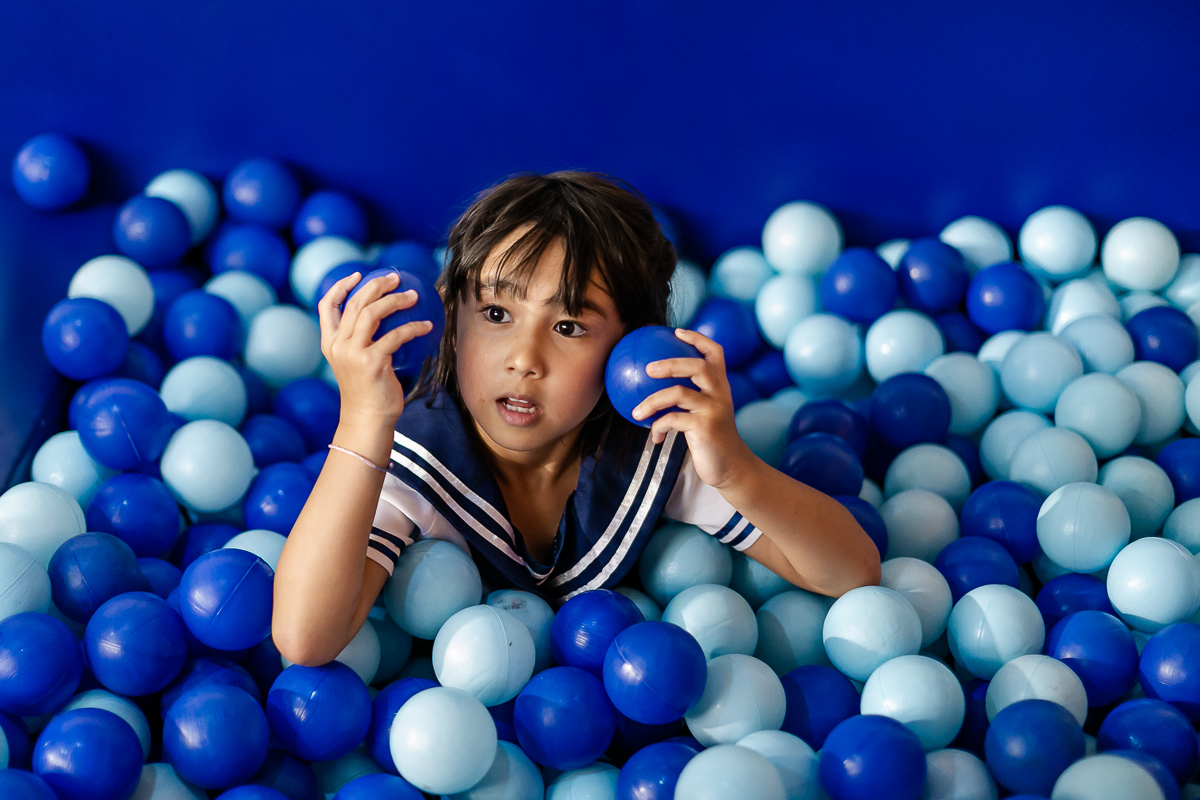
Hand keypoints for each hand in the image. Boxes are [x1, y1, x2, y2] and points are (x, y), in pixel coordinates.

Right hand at [318, 271, 434, 426]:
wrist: (367, 419)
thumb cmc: (368, 390)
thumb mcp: (355, 363)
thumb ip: (361, 341)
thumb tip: (385, 317)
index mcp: (330, 343)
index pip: (327, 306)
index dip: (341, 286)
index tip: (358, 275)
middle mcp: (338, 345)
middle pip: (355, 303)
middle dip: (376, 285)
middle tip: (395, 278)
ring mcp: (352, 353)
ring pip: (372, 313)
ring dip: (396, 300)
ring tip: (414, 295)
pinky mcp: (371, 362)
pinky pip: (396, 336)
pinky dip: (414, 328)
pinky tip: (427, 326)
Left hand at [630, 328, 754, 489]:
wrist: (731, 467)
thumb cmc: (711, 438)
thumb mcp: (705, 412)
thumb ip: (690, 397)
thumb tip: (654, 386)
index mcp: (720, 386)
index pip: (715, 353)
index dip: (697, 339)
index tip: (677, 332)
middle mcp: (720, 393)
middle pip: (697, 366)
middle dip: (670, 364)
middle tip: (647, 368)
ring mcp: (714, 410)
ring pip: (678, 393)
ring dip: (652, 402)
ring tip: (636, 412)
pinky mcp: (706, 428)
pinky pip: (673, 420)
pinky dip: (658, 427)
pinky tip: (653, 437)